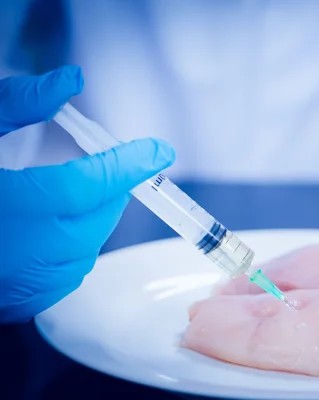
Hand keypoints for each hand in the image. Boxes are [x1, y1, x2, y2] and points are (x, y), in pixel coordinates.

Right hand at [0, 66, 174, 322]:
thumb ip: (18, 103)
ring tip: (67, 193)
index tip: (159, 149)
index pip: (91, 182)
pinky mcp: (25, 301)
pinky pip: (72, 268)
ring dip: (92, 214)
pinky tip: (48, 228)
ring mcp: (28, 283)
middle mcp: (27, 253)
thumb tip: (70, 79)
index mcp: (15, 208)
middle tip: (104, 164)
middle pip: (99, 213)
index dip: (130, 162)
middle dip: (109, 185)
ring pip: (90, 242)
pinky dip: (72, 243)